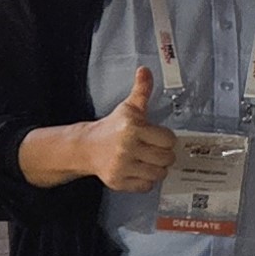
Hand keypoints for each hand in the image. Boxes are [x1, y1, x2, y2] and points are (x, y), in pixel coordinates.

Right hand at [84, 66, 176, 192]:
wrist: (86, 147)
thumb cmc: (112, 127)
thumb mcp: (129, 107)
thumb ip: (141, 90)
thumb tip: (144, 70)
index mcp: (133, 128)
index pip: (168, 140)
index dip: (166, 139)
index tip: (157, 137)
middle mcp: (127, 148)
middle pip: (166, 158)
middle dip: (163, 155)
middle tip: (154, 150)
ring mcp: (122, 166)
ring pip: (158, 174)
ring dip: (157, 168)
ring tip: (147, 160)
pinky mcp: (118, 181)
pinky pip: (146, 186)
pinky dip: (146, 180)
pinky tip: (138, 170)